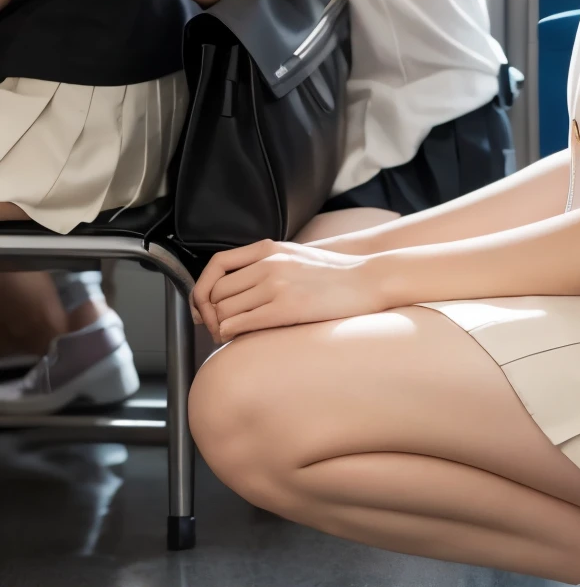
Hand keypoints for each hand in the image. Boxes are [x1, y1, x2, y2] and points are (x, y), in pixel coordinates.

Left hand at [191, 239, 382, 342]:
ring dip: (219, 326)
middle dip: (210, 313)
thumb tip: (240, 284)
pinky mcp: (287, 307)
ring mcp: (277, 285)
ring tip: (228, 336)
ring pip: (224, 309)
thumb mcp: (295, 255)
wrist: (368, 279)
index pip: (217, 265)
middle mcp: (268, 263)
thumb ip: (267, 262)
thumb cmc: (334, 273)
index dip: (203, 288)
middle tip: (216, 328)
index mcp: (268, 249)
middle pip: (217, 291)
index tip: (204, 305)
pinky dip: (230, 332)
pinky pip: (241, 322)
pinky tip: (236, 337)